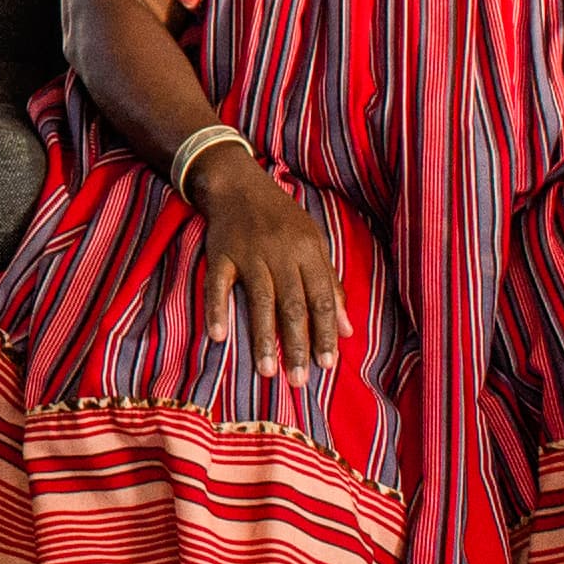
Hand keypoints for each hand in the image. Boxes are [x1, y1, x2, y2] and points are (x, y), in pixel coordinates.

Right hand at [189, 149, 344, 386]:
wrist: (238, 184)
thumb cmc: (282, 220)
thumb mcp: (314, 245)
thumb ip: (330, 286)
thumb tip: (346, 329)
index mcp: (308, 251)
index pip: (321, 299)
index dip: (325, 333)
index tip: (328, 365)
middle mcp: (281, 252)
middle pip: (293, 305)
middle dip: (298, 345)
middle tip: (299, 380)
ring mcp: (249, 253)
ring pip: (260, 300)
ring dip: (264, 338)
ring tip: (268, 371)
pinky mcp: (219, 253)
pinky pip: (217, 285)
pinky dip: (217, 309)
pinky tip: (218, 336)